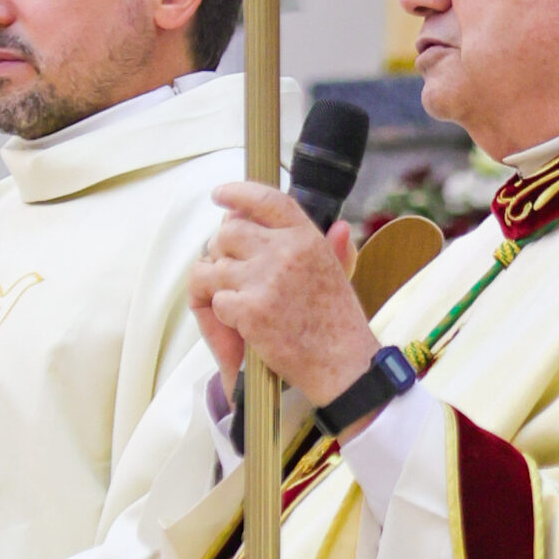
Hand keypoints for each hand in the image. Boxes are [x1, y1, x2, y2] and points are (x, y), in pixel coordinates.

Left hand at [188, 186, 373, 406]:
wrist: (343, 365)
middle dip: (221, 251)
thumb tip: (337, 223)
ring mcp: (266, 279)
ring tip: (239, 302)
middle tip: (230, 271)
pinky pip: (217, 299)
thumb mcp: (339, 274)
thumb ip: (331, 246)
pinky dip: (225, 314)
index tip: (219, 195)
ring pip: (215, 267)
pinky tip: (245, 324)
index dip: (238, 193)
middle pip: (228, 232)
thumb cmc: (339, 323)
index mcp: (307, 238)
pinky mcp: (250, 310)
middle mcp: (286, 251)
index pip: (266, 200)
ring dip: (219, 285)